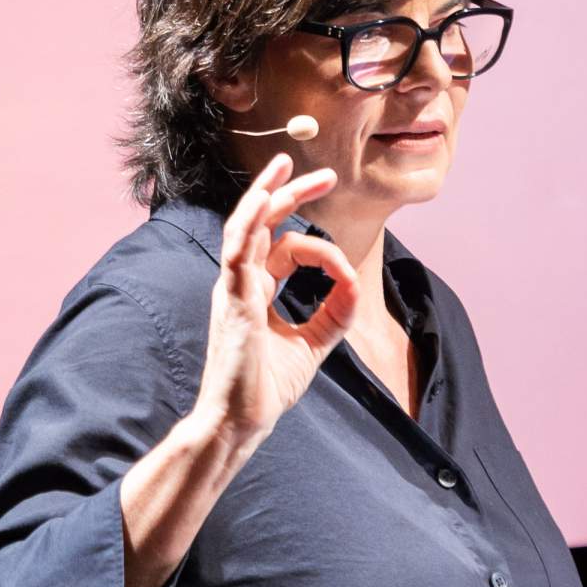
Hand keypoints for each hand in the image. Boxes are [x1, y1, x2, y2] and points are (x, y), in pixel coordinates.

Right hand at [193, 154, 358, 445]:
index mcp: (256, 290)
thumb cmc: (266, 388)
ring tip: (285, 164)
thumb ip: (334, 313)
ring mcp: (233, 288)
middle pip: (263, 223)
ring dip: (265, 193)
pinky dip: (250, 222)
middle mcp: (241, 282)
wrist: (240, 421)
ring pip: (243, 226)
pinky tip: (264, 199)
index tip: (347, 273)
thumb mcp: (313, 345)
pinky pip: (237, 250)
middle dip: (290, 193)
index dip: (322, 250)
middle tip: (322, 172)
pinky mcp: (232, 300)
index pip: (286, 247)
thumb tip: (354, 282)